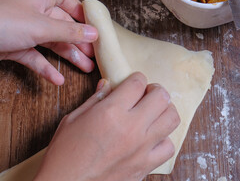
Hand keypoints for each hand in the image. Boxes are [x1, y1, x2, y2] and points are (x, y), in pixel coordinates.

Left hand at [0, 0, 97, 84]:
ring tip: (86, 69)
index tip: (96, 26)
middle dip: (80, 41)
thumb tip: (94, 34)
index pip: (67, 0)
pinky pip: (36, 58)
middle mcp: (35, 12)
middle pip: (64, 26)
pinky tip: (57, 80)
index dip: (82, 12)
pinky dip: (46, 68)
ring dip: (69, 57)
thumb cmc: (2, 21)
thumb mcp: (41, 26)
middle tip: (95, 55)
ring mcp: (24, 30)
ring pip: (53, 43)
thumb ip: (69, 32)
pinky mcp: (15, 47)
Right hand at [34, 72, 180, 180]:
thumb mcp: (73, 119)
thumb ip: (96, 99)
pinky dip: (164, 139)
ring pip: (172, 119)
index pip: (138, 83)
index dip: (137, 79)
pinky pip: (169, 147)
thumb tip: (108, 84)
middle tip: (147, 94)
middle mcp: (131, 127)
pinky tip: (152, 138)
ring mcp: (141, 147)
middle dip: (155, 90)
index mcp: (111, 112)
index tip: (134, 83)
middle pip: (161, 97)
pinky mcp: (145, 165)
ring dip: (165, 111)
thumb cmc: (64, 154)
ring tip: (154, 113)